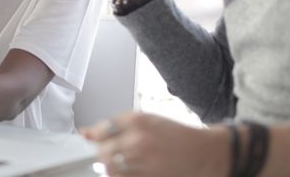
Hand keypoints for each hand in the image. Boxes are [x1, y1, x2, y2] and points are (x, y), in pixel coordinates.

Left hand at [82, 112, 226, 176]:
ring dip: (110, 167)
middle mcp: (137, 139)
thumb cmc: (177, 136)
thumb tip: (87, 132)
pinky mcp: (146, 175)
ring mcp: (141, 160)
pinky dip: (120, 175)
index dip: (96, 136)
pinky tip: (129, 170)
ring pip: (110, 167)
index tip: (94, 139)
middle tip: (110, 153)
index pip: (102, 129)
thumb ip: (117, 125)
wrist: (202, 153)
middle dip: (102, 153)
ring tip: (121, 162)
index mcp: (136, 120)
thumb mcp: (148, 121)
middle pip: (102, 150)